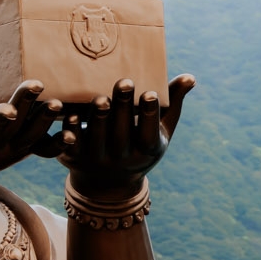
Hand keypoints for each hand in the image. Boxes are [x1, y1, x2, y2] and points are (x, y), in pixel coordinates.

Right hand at [0, 77, 62, 207]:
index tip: (8, 108)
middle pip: (12, 128)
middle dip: (26, 107)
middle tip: (38, 85)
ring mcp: (8, 153)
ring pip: (30, 138)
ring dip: (45, 122)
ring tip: (58, 105)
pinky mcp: (20, 152)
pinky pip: (41, 149)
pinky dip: (57, 143)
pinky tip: (72, 132)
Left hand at [54, 74, 195, 200]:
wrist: (108, 183)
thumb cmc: (139, 145)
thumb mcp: (159, 130)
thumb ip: (172, 103)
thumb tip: (189, 77)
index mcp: (146, 151)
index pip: (149, 133)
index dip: (149, 114)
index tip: (150, 93)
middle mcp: (122, 160)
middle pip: (122, 133)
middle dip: (123, 108)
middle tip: (124, 83)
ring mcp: (97, 161)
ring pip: (97, 138)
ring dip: (98, 117)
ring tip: (101, 98)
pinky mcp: (73, 159)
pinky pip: (71, 146)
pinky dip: (71, 131)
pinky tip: (70, 115)